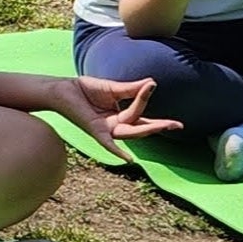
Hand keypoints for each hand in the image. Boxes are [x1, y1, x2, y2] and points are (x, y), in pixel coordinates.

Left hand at [58, 74, 182, 146]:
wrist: (64, 89)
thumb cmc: (87, 89)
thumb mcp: (113, 88)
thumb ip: (132, 89)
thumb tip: (152, 82)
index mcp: (121, 116)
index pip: (141, 113)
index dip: (147, 99)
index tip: (152, 84)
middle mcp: (116, 126)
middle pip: (141, 128)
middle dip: (160, 127)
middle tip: (178, 125)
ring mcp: (107, 130)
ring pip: (131, 132)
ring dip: (148, 128)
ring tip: (166, 125)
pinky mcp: (96, 131)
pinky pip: (108, 143)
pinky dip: (117, 151)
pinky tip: (128, 159)